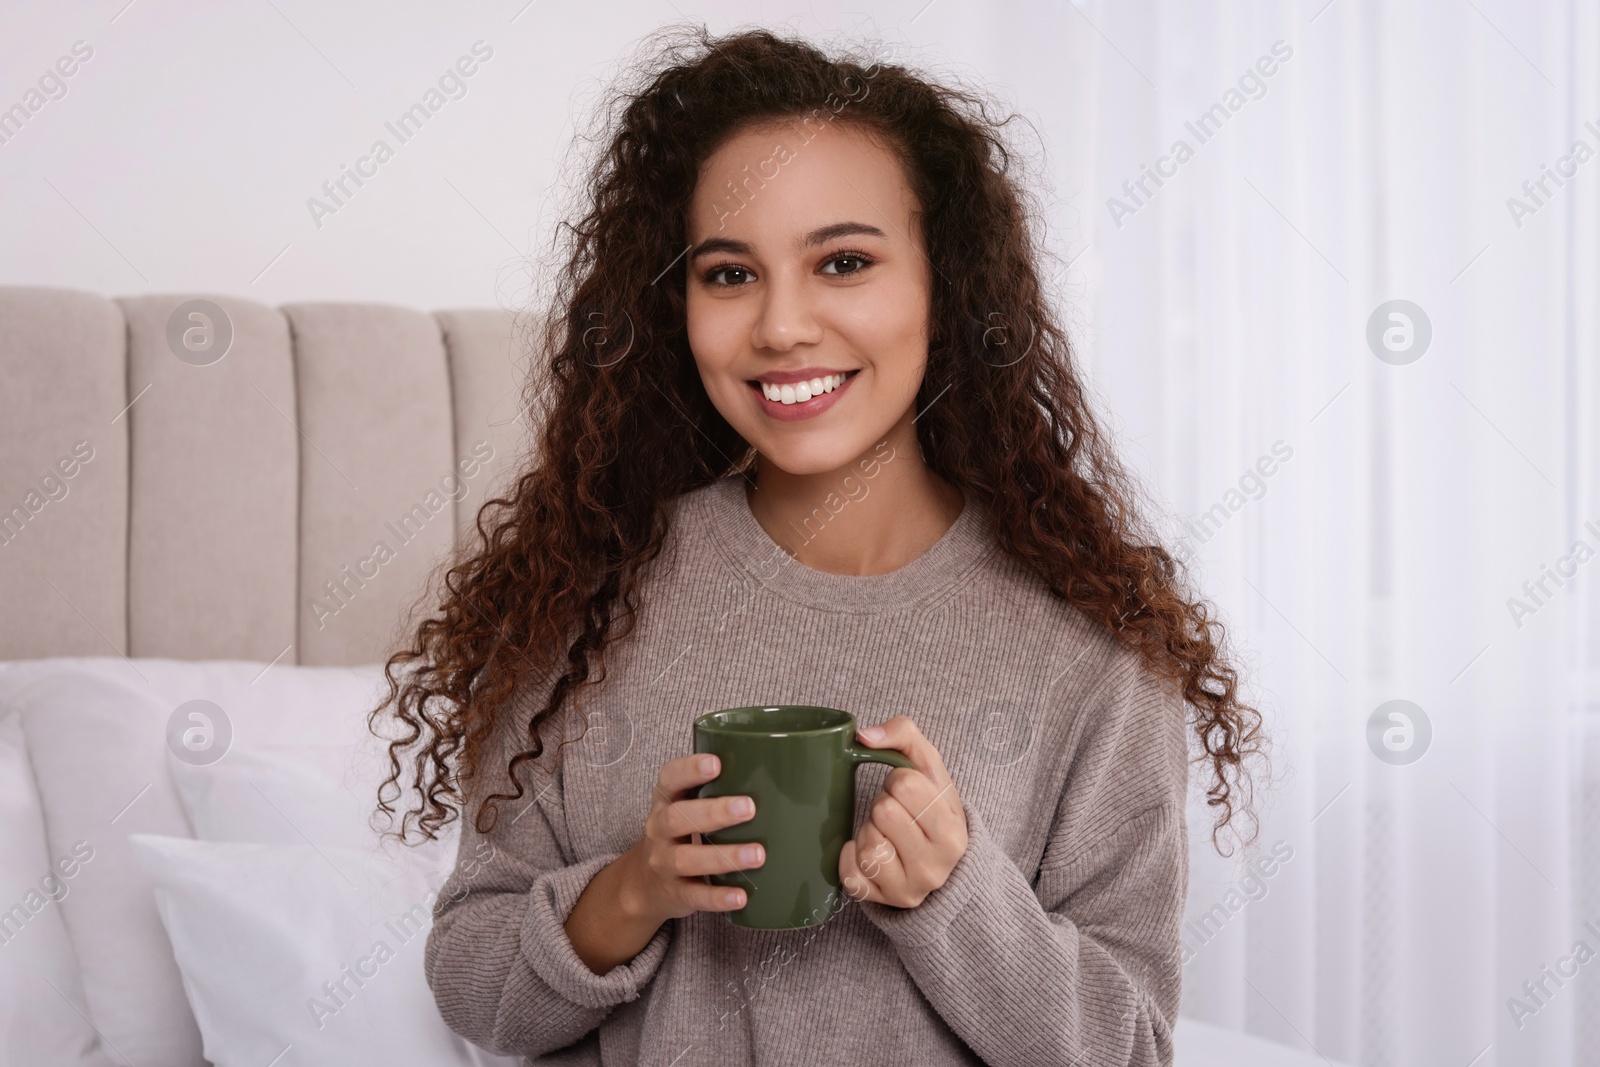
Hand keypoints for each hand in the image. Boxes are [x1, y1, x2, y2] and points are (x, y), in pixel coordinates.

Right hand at [620, 752, 765, 924]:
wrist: (645, 884)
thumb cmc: (681, 834)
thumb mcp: (685, 807)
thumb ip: (716, 792)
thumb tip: (776, 776)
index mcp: (666, 801)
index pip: (670, 778)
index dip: (690, 769)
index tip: (716, 763)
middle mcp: (659, 829)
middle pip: (678, 818)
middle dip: (714, 812)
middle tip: (749, 808)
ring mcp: (664, 863)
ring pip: (687, 859)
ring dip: (724, 856)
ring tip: (758, 854)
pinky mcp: (675, 893)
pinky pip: (695, 896)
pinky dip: (718, 897)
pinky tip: (741, 896)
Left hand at [839, 715, 967, 907]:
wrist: (941, 863)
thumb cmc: (931, 808)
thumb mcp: (929, 768)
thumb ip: (903, 734)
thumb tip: (864, 736)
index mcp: (952, 830)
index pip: (905, 784)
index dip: (899, 780)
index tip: (908, 793)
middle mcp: (935, 866)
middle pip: (883, 812)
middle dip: (883, 805)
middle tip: (896, 814)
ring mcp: (909, 889)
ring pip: (867, 844)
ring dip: (867, 831)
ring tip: (885, 833)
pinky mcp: (882, 902)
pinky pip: (849, 874)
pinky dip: (850, 857)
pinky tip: (866, 852)